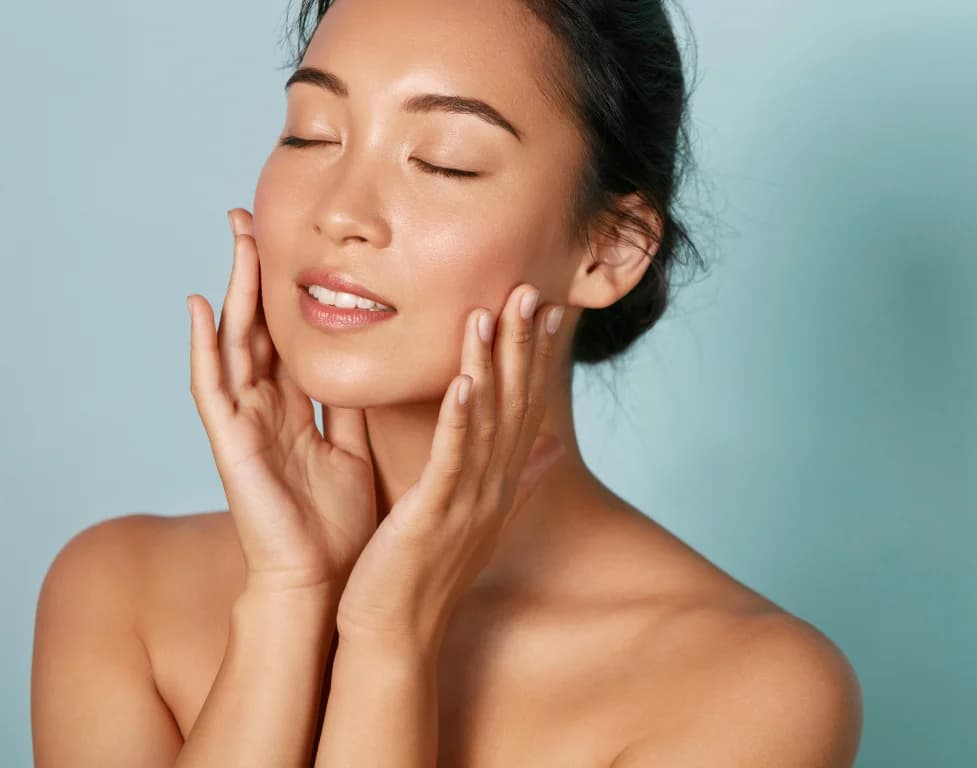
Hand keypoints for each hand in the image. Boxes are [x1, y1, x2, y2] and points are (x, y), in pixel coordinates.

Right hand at [187, 208, 376, 597]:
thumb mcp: (358, 450)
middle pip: (258, 328)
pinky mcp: (231, 444)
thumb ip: (358, 408)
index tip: (297, 244)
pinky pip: (211, 388)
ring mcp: (245, 424)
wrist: (327, 583)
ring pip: (235, 343)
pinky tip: (201, 307)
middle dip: (256, 274)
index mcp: (299, 411)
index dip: (290, 293)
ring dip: (233, 290)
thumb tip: (385, 367)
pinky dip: (204, 347)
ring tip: (235, 237)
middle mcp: (267, 410)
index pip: (291, 338)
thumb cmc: (342, 526)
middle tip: (253, 217)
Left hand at [335, 283, 565, 653]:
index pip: (526, 406)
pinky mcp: (434, 514)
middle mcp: (492, 485)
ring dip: (493, 363)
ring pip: (487, 420)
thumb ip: (520, 478)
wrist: (396, 633)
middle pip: (515, 403)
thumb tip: (556, 447)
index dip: (538, 357)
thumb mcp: (479, 515)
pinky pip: (451, 458)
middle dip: (523, 345)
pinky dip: (459, 418)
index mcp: (498, 481)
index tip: (549, 309)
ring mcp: (468, 500)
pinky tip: (464, 380)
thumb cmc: (427, 573)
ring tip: (495, 311)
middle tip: (532, 289)